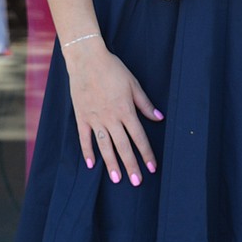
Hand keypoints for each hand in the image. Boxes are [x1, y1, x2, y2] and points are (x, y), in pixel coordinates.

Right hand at [64, 41, 164, 185]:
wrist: (87, 60)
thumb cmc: (113, 70)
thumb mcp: (134, 84)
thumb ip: (145, 104)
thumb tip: (159, 118)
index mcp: (125, 110)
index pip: (139, 137)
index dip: (146, 153)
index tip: (152, 167)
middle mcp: (111, 118)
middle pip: (123, 146)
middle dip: (131, 165)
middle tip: (137, 182)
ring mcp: (94, 119)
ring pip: (104, 146)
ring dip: (111, 164)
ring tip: (117, 179)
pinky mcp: (81, 117)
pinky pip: (85, 138)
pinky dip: (87, 152)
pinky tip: (91, 165)